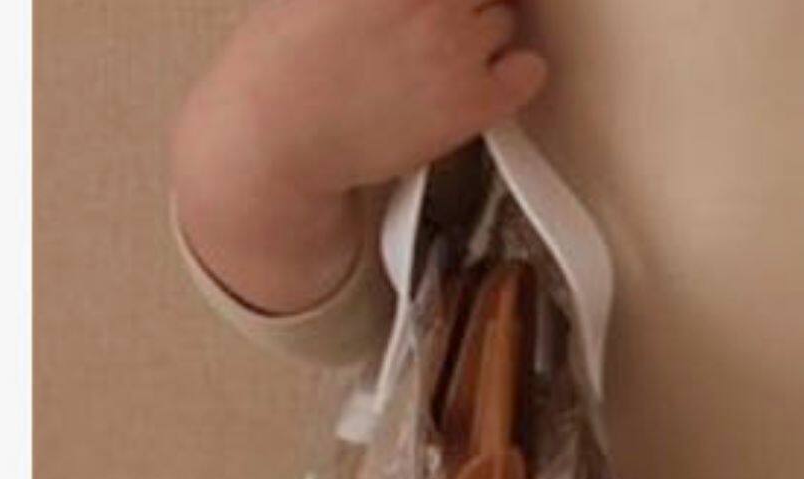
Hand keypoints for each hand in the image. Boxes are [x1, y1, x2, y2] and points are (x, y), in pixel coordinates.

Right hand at [171, 0, 547, 312]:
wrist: (273, 139)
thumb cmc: (278, 67)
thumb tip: (392, 1)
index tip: (441, 4)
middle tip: (438, 19)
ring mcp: (455, 46)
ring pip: (504, 17)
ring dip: (482, 31)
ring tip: (439, 55)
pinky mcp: (474, 100)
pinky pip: (530, 71)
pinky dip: (516, 72)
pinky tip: (484, 80)